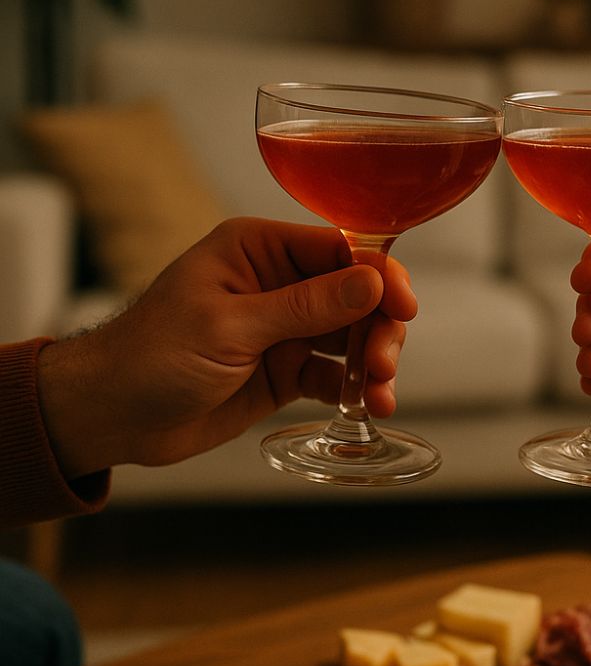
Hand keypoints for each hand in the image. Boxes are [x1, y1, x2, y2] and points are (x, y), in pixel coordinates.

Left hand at [38, 218, 416, 478]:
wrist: (112, 417)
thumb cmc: (151, 356)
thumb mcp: (230, 326)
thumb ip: (306, 306)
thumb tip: (373, 281)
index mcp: (259, 250)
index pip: (339, 249)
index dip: (379, 275)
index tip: (404, 306)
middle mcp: (279, 283)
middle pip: (357, 293)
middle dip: (379, 326)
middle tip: (382, 363)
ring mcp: (286, 328)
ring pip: (354, 334)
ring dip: (373, 360)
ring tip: (379, 393)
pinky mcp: (287, 369)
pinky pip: (336, 372)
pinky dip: (356, 388)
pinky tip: (367, 405)